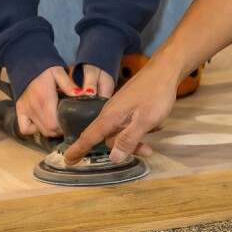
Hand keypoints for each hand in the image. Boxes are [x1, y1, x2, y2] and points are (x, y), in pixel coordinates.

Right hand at [14, 65, 80, 136]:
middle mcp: (34, 107)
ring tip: (57, 123)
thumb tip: (81, 94)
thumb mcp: (59, 73)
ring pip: (39, 130)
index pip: (54, 125)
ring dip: (49, 130)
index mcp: (45, 99)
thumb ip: (68, 85)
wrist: (27, 63)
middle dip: (59, 131)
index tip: (71, 124)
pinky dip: (33, 129)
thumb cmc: (45, 68)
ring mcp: (25, 110)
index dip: (64, 128)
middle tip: (66, 124)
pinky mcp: (19, 110)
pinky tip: (41, 123)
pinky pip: (24, 128)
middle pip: (48, 131)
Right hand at [62, 56, 178, 165]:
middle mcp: (111, 113)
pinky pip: (130, 122)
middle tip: (148, 151)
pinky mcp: (128, 105)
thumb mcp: (145, 121)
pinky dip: (142, 125)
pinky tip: (157, 120)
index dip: (78, 150)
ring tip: (157, 127)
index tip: (67, 161)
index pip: (88, 137)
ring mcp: (119, 108)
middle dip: (127, 147)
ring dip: (138, 136)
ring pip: (123, 131)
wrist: (164, 70)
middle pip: (111, 139)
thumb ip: (128, 139)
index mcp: (110, 117)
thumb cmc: (155, 94)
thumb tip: (113, 158)